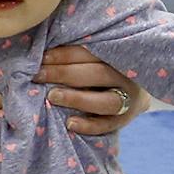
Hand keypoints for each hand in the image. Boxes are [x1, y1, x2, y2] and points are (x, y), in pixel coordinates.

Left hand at [35, 47, 150, 136]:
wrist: (135, 90)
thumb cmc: (105, 67)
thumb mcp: (97, 56)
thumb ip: (77, 53)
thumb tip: (42, 48)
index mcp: (119, 54)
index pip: (91, 52)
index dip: (65, 54)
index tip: (42, 57)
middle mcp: (127, 77)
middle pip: (98, 73)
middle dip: (65, 73)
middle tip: (38, 75)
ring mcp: (130, 100)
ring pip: (107, 101)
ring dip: (77, 99)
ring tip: (52, 96)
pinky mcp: (125, 120)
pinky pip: (108, 125)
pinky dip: (89, 126)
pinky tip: (69, 124)